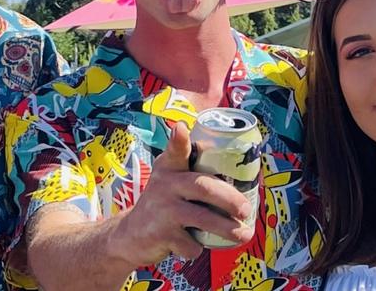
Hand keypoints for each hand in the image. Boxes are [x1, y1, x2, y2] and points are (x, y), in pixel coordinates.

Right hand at [111, 122, 253, 265]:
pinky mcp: (160, 235)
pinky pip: (191, 243)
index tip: (181, 128)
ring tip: (244, 234)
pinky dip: (200, 248)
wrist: (129, 235)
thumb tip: (234, 162)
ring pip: (203, 218)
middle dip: (231, 199)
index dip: (179, 139)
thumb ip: (192, 165)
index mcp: (170, 168)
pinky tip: (199, 246)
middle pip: (204, 187)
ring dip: (227, 228)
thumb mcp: (170, 177)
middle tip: (246, 209)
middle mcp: (165, 185)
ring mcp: (162, 210)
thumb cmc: (164, 202)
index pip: (176, 150)